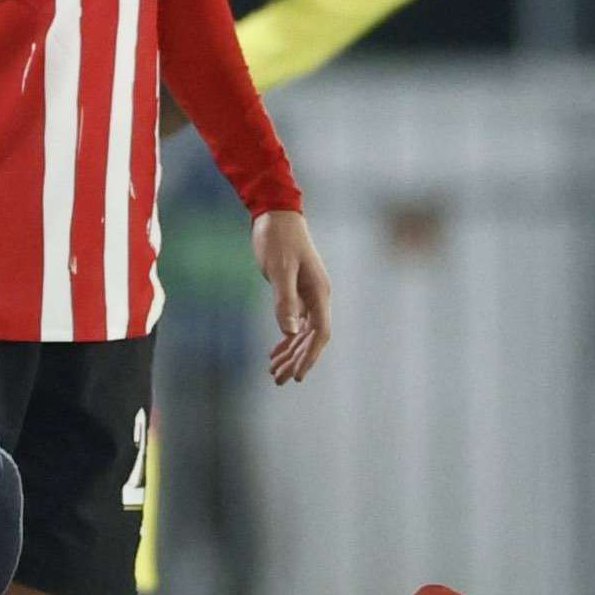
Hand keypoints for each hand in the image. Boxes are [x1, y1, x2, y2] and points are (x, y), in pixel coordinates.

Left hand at [252, 210, 329, 384]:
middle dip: (297, 360)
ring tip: (275, 373)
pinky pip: (295, 323)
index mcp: (319, 292)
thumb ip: (285, 302)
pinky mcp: (297, 291)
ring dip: (290, 353)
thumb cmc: (278, 239)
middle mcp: (318, 296)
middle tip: (279, 380)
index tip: (298, 376)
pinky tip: (276, 352)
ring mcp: (308, 295)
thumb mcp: (279, 270)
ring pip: (303, 333)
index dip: (310, 357)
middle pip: (312, 338)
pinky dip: (286, 339)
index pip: (320, 333)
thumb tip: (290, 333)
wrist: (275, 214)